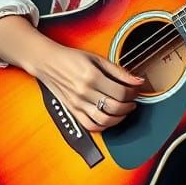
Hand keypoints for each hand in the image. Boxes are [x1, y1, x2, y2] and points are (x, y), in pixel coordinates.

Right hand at [25, 39, 143, 133]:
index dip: (133, 92)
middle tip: (132, 100)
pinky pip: (90, 126)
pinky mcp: (73, 111)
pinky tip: (109, 118)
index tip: (136, 89)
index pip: (121, 92)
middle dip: (129, 105)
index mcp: (92, 76)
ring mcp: (77, 104)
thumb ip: (119, 71)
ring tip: (123, 110)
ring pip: (105, 120)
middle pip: (115, 107)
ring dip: (119, 118)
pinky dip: (103, 126)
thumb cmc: (71, 58)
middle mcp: (84, 92)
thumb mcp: (97, 58)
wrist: (48, 62)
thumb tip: (137, 81)